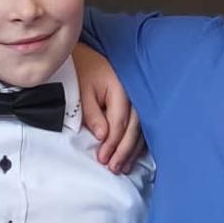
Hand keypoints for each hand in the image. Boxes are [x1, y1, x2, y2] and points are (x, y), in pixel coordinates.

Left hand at [74, 46, 143, 171]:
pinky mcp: (136, 103)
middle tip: (115, 168)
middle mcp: (134, 95)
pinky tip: (132, 155)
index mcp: (121, 89)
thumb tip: (102, 136)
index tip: (103, 159)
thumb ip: (92, 113)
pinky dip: (136, 141)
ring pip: (140, 129)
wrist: (88, 54)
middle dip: (124, 151)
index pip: (119, 123)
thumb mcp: (83, 91)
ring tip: (123, 167)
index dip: (112, 144)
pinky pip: (140, 125)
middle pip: (134, 128)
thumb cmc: (84, 70)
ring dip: (132, 150)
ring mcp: (138, 99)